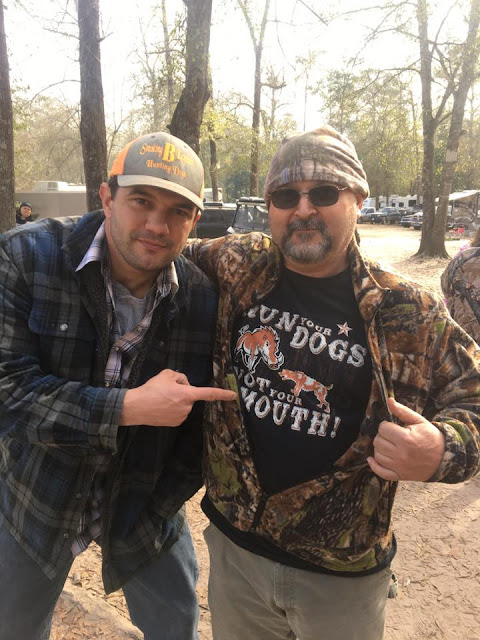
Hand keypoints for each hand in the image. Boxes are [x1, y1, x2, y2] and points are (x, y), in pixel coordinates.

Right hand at [120, 369, 236, 426]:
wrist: (136, 407)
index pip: (208, 393)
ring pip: (184, 404)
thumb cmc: (151, 389)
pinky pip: (178, 412)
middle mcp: (187, 407)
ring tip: (161, 398)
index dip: (222, 394)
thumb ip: (180, 376)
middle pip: (190, 396)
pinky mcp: (175, 423)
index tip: (233, 396)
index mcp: (187, 394)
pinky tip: (161, 407)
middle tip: (166, 389)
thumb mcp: (166, 374)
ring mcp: (181, 417)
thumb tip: (185, 384)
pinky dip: (172, 409)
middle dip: (182, 391)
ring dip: (177, 400)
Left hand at [367, 397, 444, 481]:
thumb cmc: (431, 437)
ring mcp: (400, 467)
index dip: (386, 426)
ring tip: (390, 445)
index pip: (383, 429)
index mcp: (406, 439)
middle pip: (378, 441)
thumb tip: (389, 400)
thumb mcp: (419, 421)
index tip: (393, 427)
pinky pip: (381, 472)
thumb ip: (402, 411)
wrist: (444, 458)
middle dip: (383, 436)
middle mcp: (401, 454)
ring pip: (377, 455)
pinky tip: (372, 459)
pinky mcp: (400, 476)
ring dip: (380, 448)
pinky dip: (374, 466)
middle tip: (392, 436)